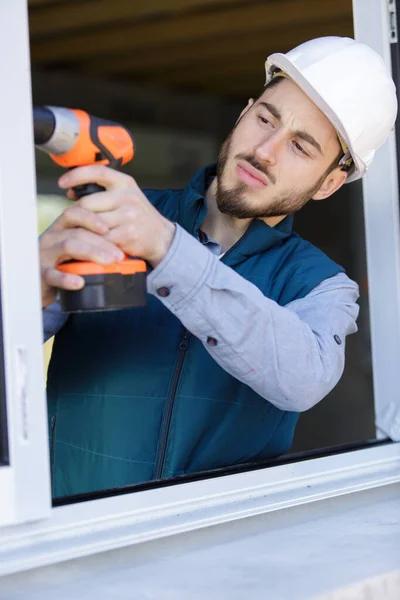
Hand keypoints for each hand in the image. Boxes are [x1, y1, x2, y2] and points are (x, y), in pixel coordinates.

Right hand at [39, 205, 124, 307]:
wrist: (37, 283)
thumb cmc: (62, 265)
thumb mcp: (76, 251)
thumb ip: (93, 246)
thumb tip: (122, 250)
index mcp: (61, 229)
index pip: (74, 213)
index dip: (92, 218)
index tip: (110, 227)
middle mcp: (51, 238)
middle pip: (77, 232)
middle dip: (101, 242)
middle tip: (119, 255)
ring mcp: (44, 255)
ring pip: (68, 247)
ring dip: (91, 253)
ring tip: (109, 262)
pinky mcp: (40, 274)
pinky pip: (53, 275)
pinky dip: (66, 278)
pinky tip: (79, 282)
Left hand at [58, 165, 175, 267]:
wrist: (161, 237)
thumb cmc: (137, 216)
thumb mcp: (125, 196)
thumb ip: (102, 192)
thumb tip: (72, 192)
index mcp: (125, 183)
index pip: (97, 172)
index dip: (76, 175)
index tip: (62, 183)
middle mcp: (127, 196)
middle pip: (88, 203)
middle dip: (77, 213)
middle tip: (73, 221)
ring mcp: (129, 216)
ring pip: (92, 222)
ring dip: (83, 230)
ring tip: (79, 233)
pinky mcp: (128, 234)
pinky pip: (101, 238)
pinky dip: (93, 242)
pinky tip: (91, 243)